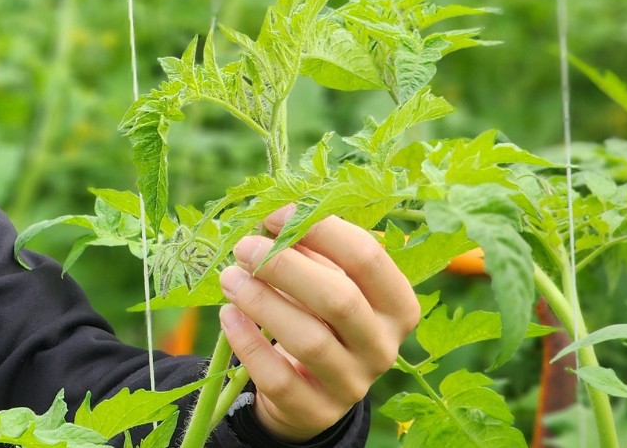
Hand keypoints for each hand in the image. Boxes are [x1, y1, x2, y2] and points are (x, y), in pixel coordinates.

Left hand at [217, 206, 419, 442]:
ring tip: (229, 277)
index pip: (367, 257)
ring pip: (310, 341)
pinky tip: (229, 315)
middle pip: (339, 300)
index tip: (273, 215)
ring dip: (261, 301)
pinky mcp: (315, 411)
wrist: (308, 387)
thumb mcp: (326, 281)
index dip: (318, 228)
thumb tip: (275, 217)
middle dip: (285, 266)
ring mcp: (352, 384)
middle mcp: (383, 347)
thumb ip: (311, 250)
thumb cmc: (318, 316)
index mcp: (397, 306)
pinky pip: (279, 378)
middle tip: (244, 247)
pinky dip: (248, 344)